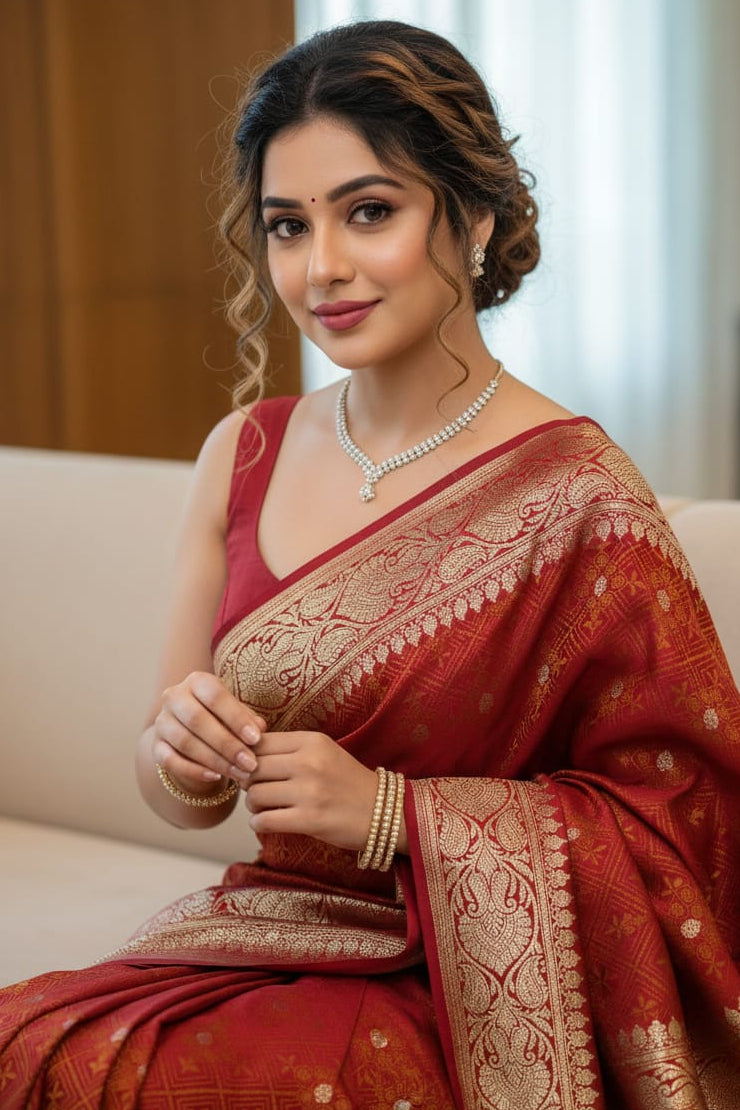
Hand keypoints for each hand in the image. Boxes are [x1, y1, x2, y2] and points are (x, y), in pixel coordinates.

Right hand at [151, 671, 265, 794]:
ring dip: (215, 760)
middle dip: (227, 744)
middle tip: (250, 762)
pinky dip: (194, 771)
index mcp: (197, 681)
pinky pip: (170, 760)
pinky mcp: (156, 745)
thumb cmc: (222, 717)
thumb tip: (260, 728)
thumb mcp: (236, 712)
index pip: (215, 696)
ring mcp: (162, 721)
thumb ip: (247, 717)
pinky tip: (215, 777)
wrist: (193, 732)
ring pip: (185, 742)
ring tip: (240, 773)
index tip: (256, 739)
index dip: (236, 718)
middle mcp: (174, 697)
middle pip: (197, 720)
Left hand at [245, 731, 377, 850]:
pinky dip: (258, 823)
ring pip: (255, 794)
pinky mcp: (310, 820)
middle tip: (255, 789)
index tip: (251, 769)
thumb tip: (245, 756)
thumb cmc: (348, 782)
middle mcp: (309, 762)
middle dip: (247, 781)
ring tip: (262, 807)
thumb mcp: (324, 752)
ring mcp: (309, 791)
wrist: (384, 811)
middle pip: (253, 768)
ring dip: (252, 804)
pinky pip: (264, 820)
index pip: (260, 743)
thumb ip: (290, 750)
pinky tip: (265, 822)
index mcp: (312, 741)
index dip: (248, 757)